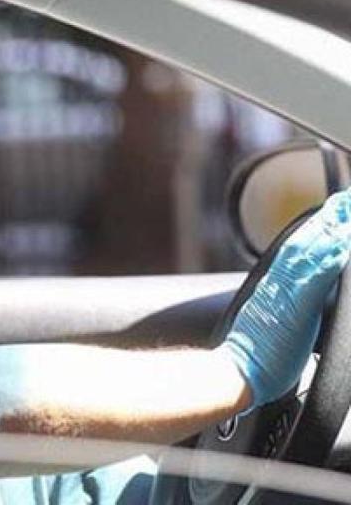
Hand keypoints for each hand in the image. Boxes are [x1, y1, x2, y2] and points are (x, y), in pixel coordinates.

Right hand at [219, 188, 350, 408]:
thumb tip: (295, 309)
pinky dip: (332, 259)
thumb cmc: (253, 359)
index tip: (333, 213)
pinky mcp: (295, 307)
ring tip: (347, 210)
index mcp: (272, 288)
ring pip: (311, 251)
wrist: (233, 372)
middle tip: (345, 199)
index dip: (315, 230)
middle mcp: (277, 284)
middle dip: (328, 219)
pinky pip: (317, 277)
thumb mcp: (270, 327)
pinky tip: (343, 247)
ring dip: (332, 229)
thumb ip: (283, 311)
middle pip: (305, 242)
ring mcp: (286, 293)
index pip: (297, 251)